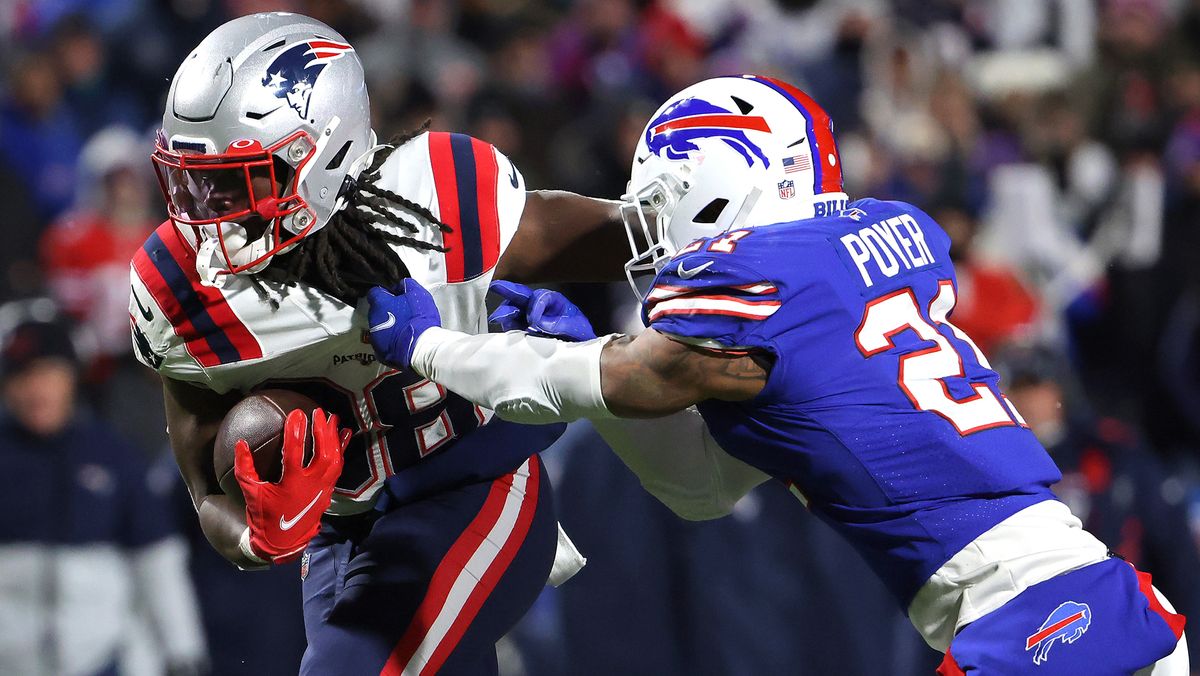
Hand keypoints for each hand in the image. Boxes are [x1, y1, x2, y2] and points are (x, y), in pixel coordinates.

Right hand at [234, 408, 348, 563]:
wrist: (282, 542)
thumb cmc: (264, 516)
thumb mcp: (250, 493)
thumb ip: (244, 468)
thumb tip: (241, 443)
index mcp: (291, 484)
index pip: (295, 452)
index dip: (296, 431)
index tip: (297, 413)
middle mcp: (311, 485)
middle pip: (323, 454)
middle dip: (322, 431)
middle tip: (319, 412)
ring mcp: (323, 489)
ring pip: (335, 460)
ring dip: (335, 438)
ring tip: (334, 419)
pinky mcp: (328, 492)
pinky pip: (339, 468)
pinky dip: (342, 450)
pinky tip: (344, 436)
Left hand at [366, 278, 440, 369]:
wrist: (421, 347)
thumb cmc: (419, 319)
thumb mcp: (418, 294)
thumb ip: (406, 285)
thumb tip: (400, 285)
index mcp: (380, 304)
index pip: (374, 293)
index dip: (385, 293)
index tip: (394, 296)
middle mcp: (373, 320)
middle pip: (376, 311)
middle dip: (387, 310)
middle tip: (403, 313)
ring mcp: (375, 337)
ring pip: (379, 327)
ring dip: (388, 326)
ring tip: (404, 328)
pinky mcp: (380, 352)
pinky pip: (383, 343)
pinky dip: (390, 341)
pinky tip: (402, 340)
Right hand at [488, 280, 596, 341]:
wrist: (579, 351)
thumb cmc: (579, 334)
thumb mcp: (576, 328)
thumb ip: (560, 324)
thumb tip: (539, 323)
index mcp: (554, 301)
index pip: (541, 297)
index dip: (536, 306)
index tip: (534, 321)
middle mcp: (539, 306)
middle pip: (523, 296)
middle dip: (510, 291)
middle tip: (496, 287)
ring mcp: (529, 317)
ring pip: (515, 309)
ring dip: (506, 311)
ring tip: (499, 316)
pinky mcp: (523, 329)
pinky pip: (513, 324)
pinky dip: (507, 324)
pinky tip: (503, 325)